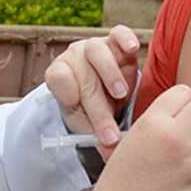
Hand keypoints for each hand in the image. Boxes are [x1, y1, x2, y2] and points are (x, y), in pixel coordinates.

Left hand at [44, 25, 139, 156]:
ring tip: (121, 94)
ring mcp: (95, 46)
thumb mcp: (88, 123)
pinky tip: (133, 49)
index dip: (66, 90)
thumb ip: (96, 136)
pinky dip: (125, 38)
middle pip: (84, 79)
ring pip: (98, 53)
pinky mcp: (116, 41)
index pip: (58, 77)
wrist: (105, 92)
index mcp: (60, 75)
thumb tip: (111, 157)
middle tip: (111, 134)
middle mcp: (74, 57)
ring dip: (110, 74)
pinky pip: (119, 33)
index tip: (75, 104)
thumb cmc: (93, 108)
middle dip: (98, 109)